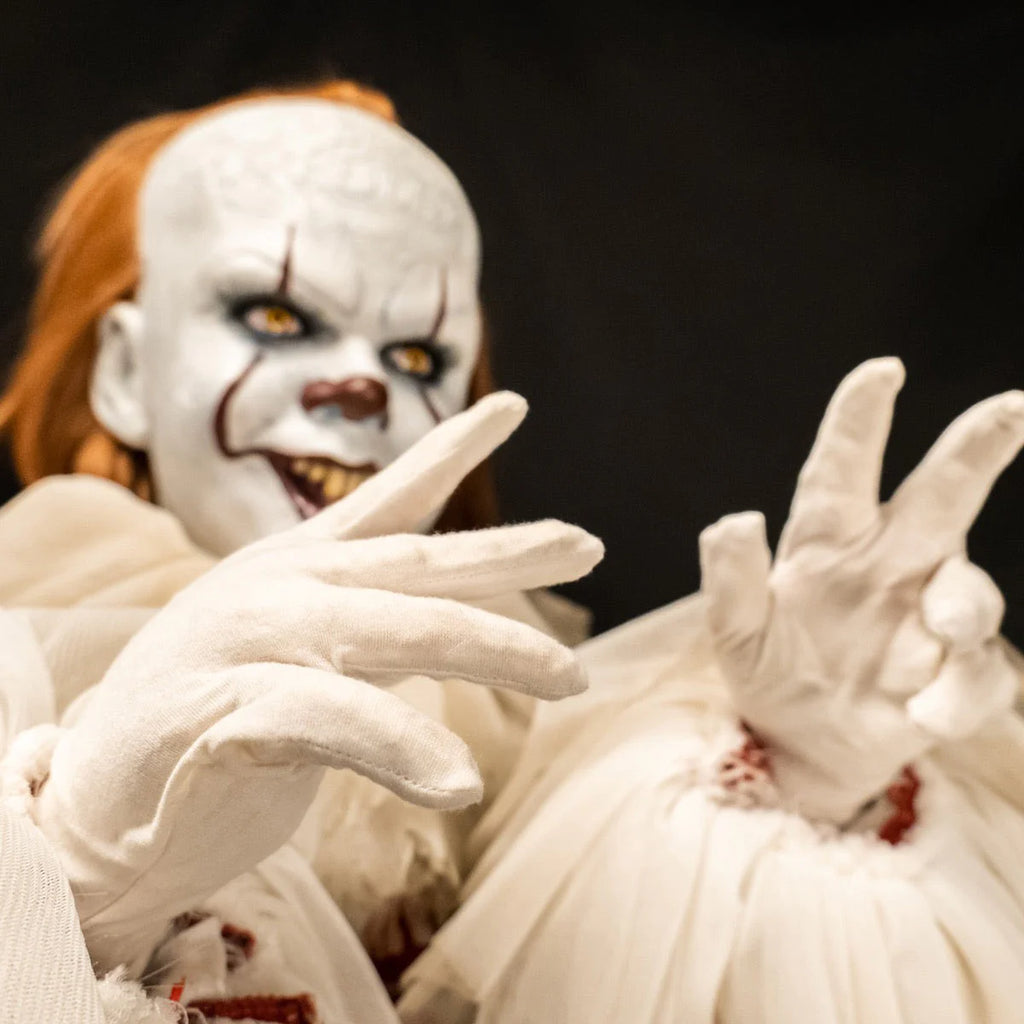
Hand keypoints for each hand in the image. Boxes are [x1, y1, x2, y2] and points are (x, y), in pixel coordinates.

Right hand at [21, 392, 602, 972]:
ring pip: (395, 630)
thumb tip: (456, 626)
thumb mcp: (300, 661)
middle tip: (589, 544)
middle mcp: (280, 592)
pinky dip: (402, 748)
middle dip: (511, 555)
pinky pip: (333, 719)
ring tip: (571, 680)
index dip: (453, 449)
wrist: (92, 811)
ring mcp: (250, 643)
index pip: (389, 503)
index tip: (514, 405)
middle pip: (418, 567)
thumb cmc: (207, 731)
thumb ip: (369, 634)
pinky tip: (460, 783)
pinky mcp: (224, 712)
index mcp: (298, 575)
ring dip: (491, 649)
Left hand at [699, 359, 1023, 822]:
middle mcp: (887, 564)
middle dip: (976, 446)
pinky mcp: (954, 675)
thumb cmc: (769, 672)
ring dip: (963, 600)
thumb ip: (731, 577)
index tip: (883, 371)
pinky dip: (956, 694)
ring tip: (944, 626)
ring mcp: (926, 617)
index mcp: (827, 542)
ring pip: (970, 587)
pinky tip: (922, 715)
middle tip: (1012, 406)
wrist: (800, 748)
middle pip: (940, 493)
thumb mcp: (734, 630)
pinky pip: (975, 674)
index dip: (860, 418)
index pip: (843, 467)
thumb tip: (736, 517)